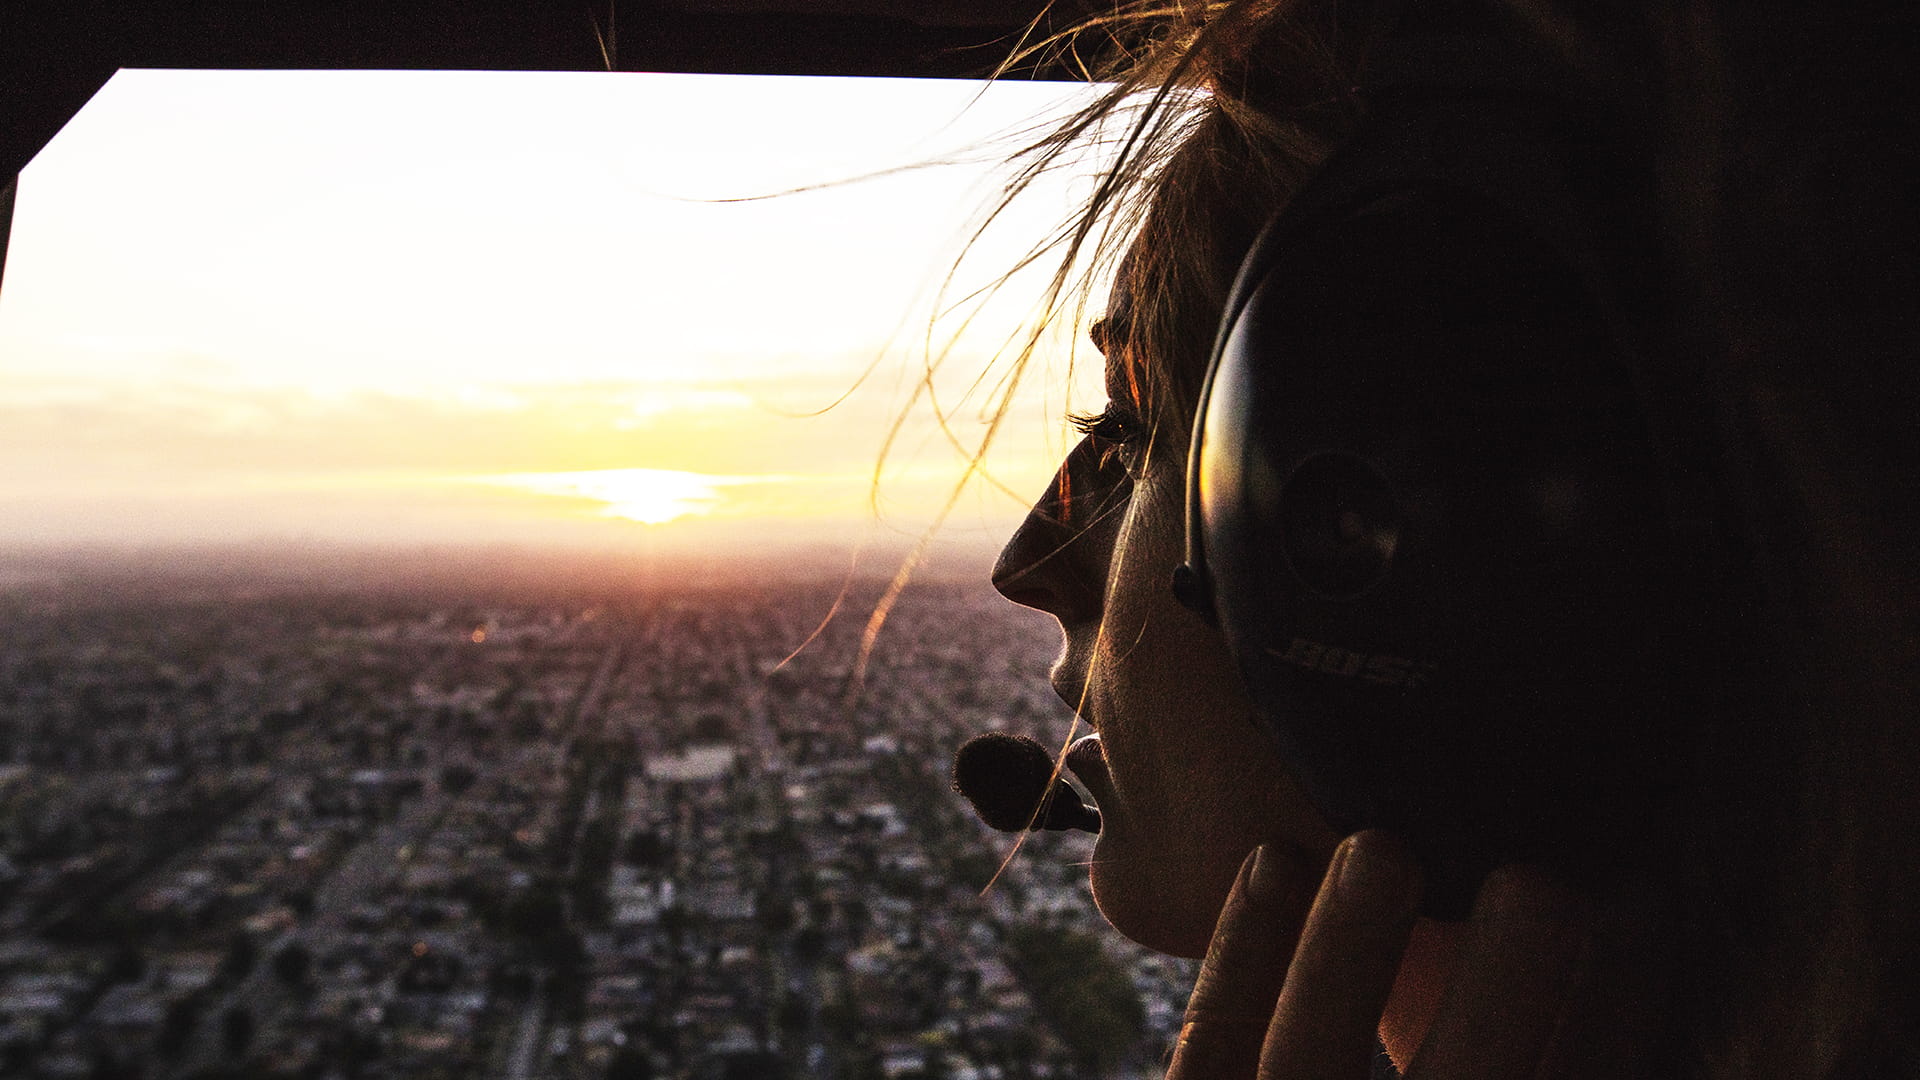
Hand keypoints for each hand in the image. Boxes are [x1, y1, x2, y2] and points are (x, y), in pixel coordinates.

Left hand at [1167, 831, 1591, 1078]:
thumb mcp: (1466, 1075)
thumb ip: (1541, 1052)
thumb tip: (1625, 990)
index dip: (1603, 1028)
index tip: (1645, 915)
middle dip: (1497, 1002)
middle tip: (1542, 883)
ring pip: (1303, 1062)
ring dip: (1342, 955)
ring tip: (1382, 848)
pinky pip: (1211, 1045)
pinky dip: (1239, 950)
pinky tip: (1274, 855)